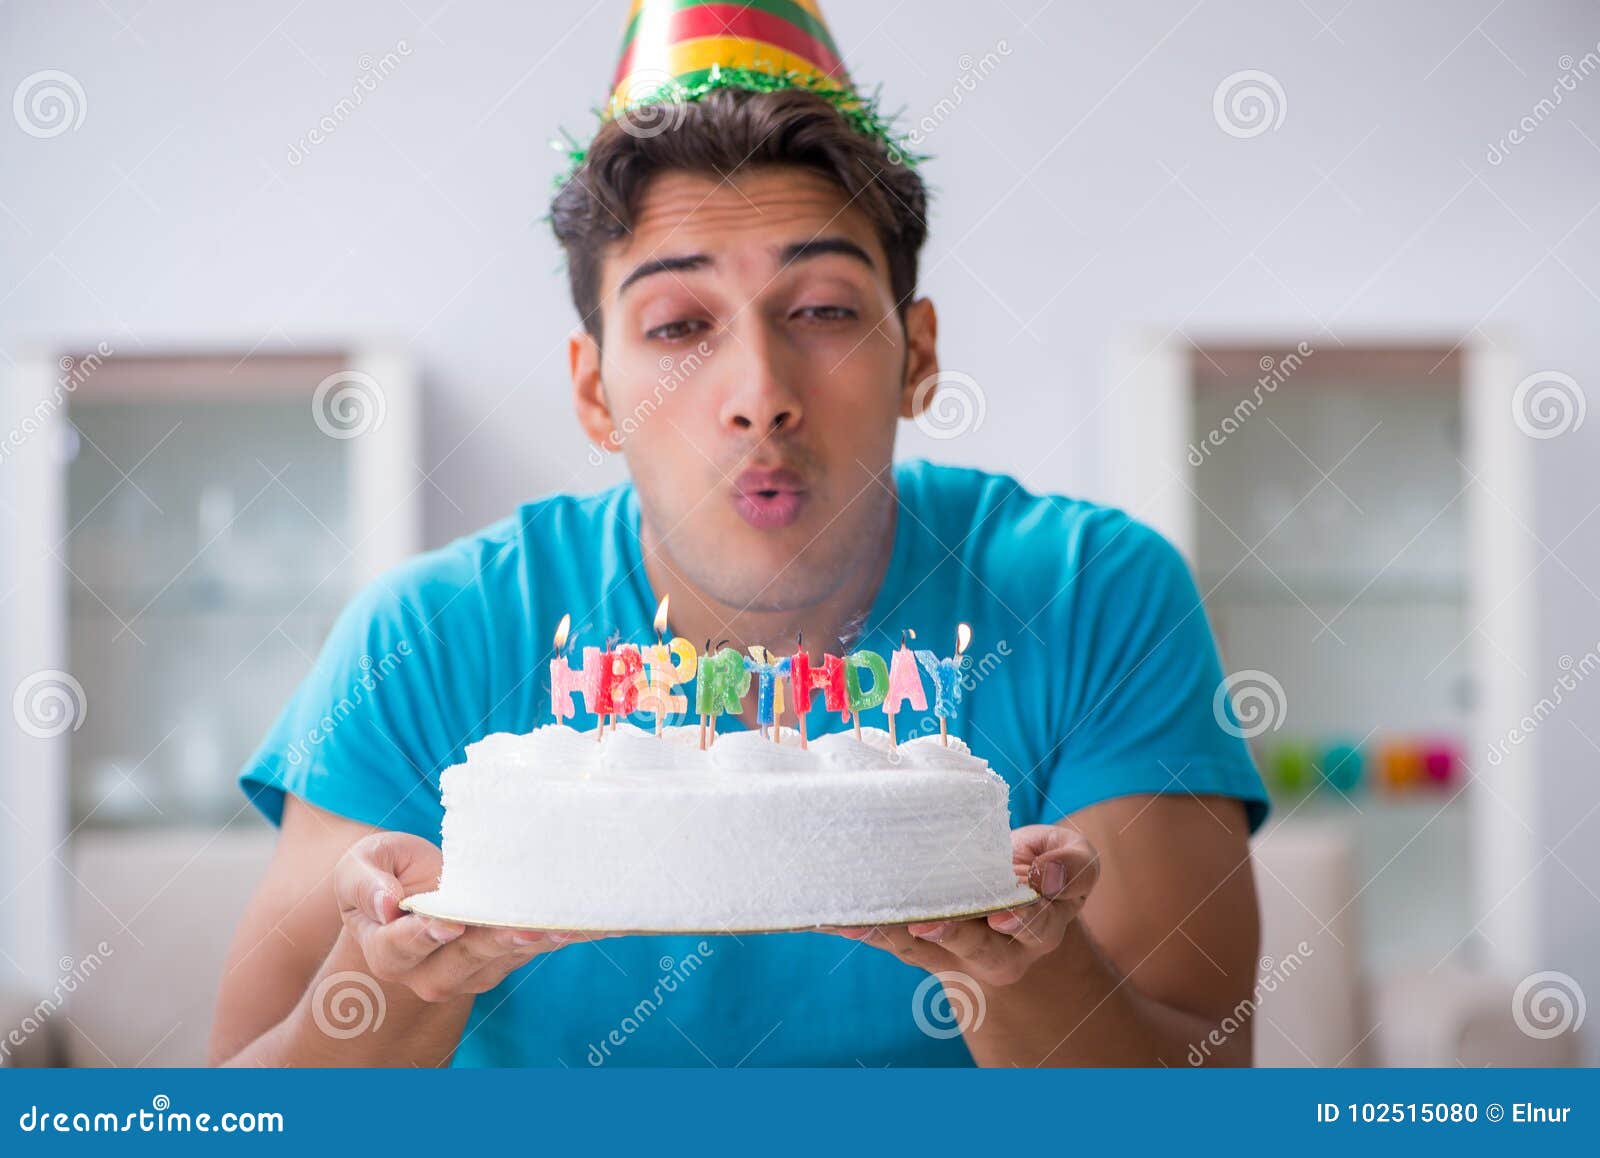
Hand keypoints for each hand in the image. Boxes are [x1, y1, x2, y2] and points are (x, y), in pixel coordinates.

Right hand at [334, 832, 604, 1003]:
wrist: (410, 890)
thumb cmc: (382, 873)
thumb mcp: (361, 866)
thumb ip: (364, 884)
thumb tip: (385, 905)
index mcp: (385, 949)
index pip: (403, 945)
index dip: (426, 935)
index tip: (449, 924)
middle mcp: (426, 971)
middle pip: (462, 959)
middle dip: (496, 943)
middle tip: (526, 930)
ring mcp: (467, 971)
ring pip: (501, 960)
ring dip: (535, 944)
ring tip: (565, 928)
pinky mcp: (499, 961)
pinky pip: (527, 951)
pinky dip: (555, 936)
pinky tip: (584, 924)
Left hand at [830, 823, 1098, 986]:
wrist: (1017, 896)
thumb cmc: (1044, 866)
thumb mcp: (1073, 857)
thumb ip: (1071, 864)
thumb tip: (1046, 876)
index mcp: (1042, 924)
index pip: (1034, 924)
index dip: (1020, 918)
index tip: (1002, 912)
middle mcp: (1001, 948)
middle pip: (978, 948)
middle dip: (953, 934)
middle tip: (928, 922)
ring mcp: (957, 949)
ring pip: (926, 948)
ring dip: (892, 932)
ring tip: (858, 918)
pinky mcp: (921, 943)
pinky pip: (892, 940)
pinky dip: (863, 927)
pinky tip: (832, 917)